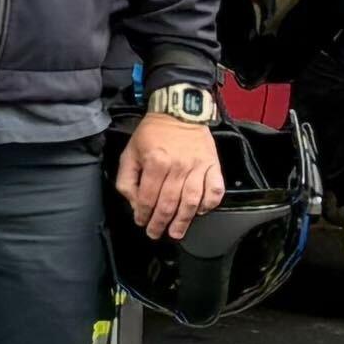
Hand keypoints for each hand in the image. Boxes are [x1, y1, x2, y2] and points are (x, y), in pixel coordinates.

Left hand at [121, 109, 224, 239]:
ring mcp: (198, 166)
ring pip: (191, 201)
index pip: (147, 198)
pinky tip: (200, 211)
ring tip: (176, 232)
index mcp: (156, 162)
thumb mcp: (130, 152)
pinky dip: (209, 204)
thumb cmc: (153, 132)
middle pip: (168, 204)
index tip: (141, 222)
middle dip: (160, 223)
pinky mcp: (213, 165)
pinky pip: (215, 190)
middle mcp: (178, 166)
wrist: (179, 110)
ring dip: (183, 221)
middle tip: (156, 233)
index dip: (142, 214)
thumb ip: (127, 179)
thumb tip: (134, 203)